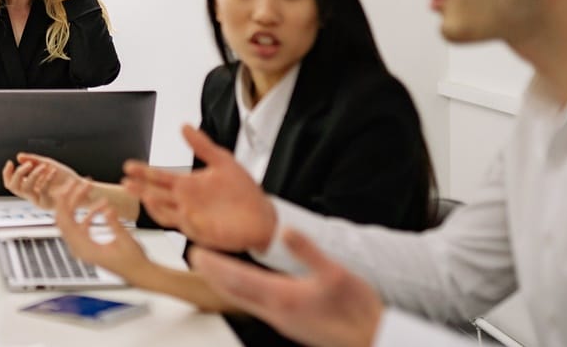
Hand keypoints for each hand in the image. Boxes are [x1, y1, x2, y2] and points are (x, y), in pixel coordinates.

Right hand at [2, 153, 81, 209]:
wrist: (81, 187)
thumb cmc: (65, 177)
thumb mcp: (48, 164)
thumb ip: (34, 161)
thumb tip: (18, 156)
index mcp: (29, 186)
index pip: (10, 183)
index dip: (6, 174)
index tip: (10, 162)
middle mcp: (31, 195)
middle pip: (13, 187)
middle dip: (18, 173)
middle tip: (28, 164)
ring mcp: (39, 200)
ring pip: (25, 188)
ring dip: (32, 175)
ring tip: (43, 166)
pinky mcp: (48, 202)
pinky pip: (42, 189)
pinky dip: (47, 178)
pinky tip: (53, 170)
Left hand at [52, 180, 151, 280]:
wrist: (139, 273)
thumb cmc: (134, 262)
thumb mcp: (126, 241)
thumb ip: (115, 225)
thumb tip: (108, 210)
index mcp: (85, 249)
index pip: (66, 223)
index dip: (63, 204)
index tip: (63, 189)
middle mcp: (80, 248)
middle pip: (64, 219)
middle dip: (69, 198)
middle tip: (75, 183)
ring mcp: (83, 246)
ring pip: (72, 220)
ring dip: (79, 204)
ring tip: (89, 188)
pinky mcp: (88, 244)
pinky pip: (81, 224)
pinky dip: (89, 213)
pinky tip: (101, 205)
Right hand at [124, 125, 276, 251]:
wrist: (263, 215)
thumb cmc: (242, 192)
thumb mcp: (222, 161)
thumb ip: (202, 145)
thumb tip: (184, 126)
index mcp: (187, 185)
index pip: (159, 177)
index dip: (144, 172)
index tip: (129, 166)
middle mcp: (185, 202)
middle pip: (156, 195)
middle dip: (140, 189)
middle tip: (126, 183)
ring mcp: (192, 218)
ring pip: (165, 214)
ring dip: (155, 207)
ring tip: (147, 196)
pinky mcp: (203, 232)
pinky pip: (189, 227)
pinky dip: (182, 221)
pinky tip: (180, 212)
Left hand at [190, 229, 382, 346]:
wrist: (371, 340)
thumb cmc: (357, 312)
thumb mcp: (336, 273)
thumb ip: (308, 252)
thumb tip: (286, 231)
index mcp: (282, 297)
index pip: (236, 278)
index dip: (214, 265)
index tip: (196, 252)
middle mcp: (276, 312)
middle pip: (233, 292)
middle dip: (212, 274)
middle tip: (195, 258)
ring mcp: (282, 321)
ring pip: (242, 301)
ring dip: (225, 285)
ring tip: (213, 271)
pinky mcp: (290, 325)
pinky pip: (255, 307)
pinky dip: (241, 293)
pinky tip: (246, 289)